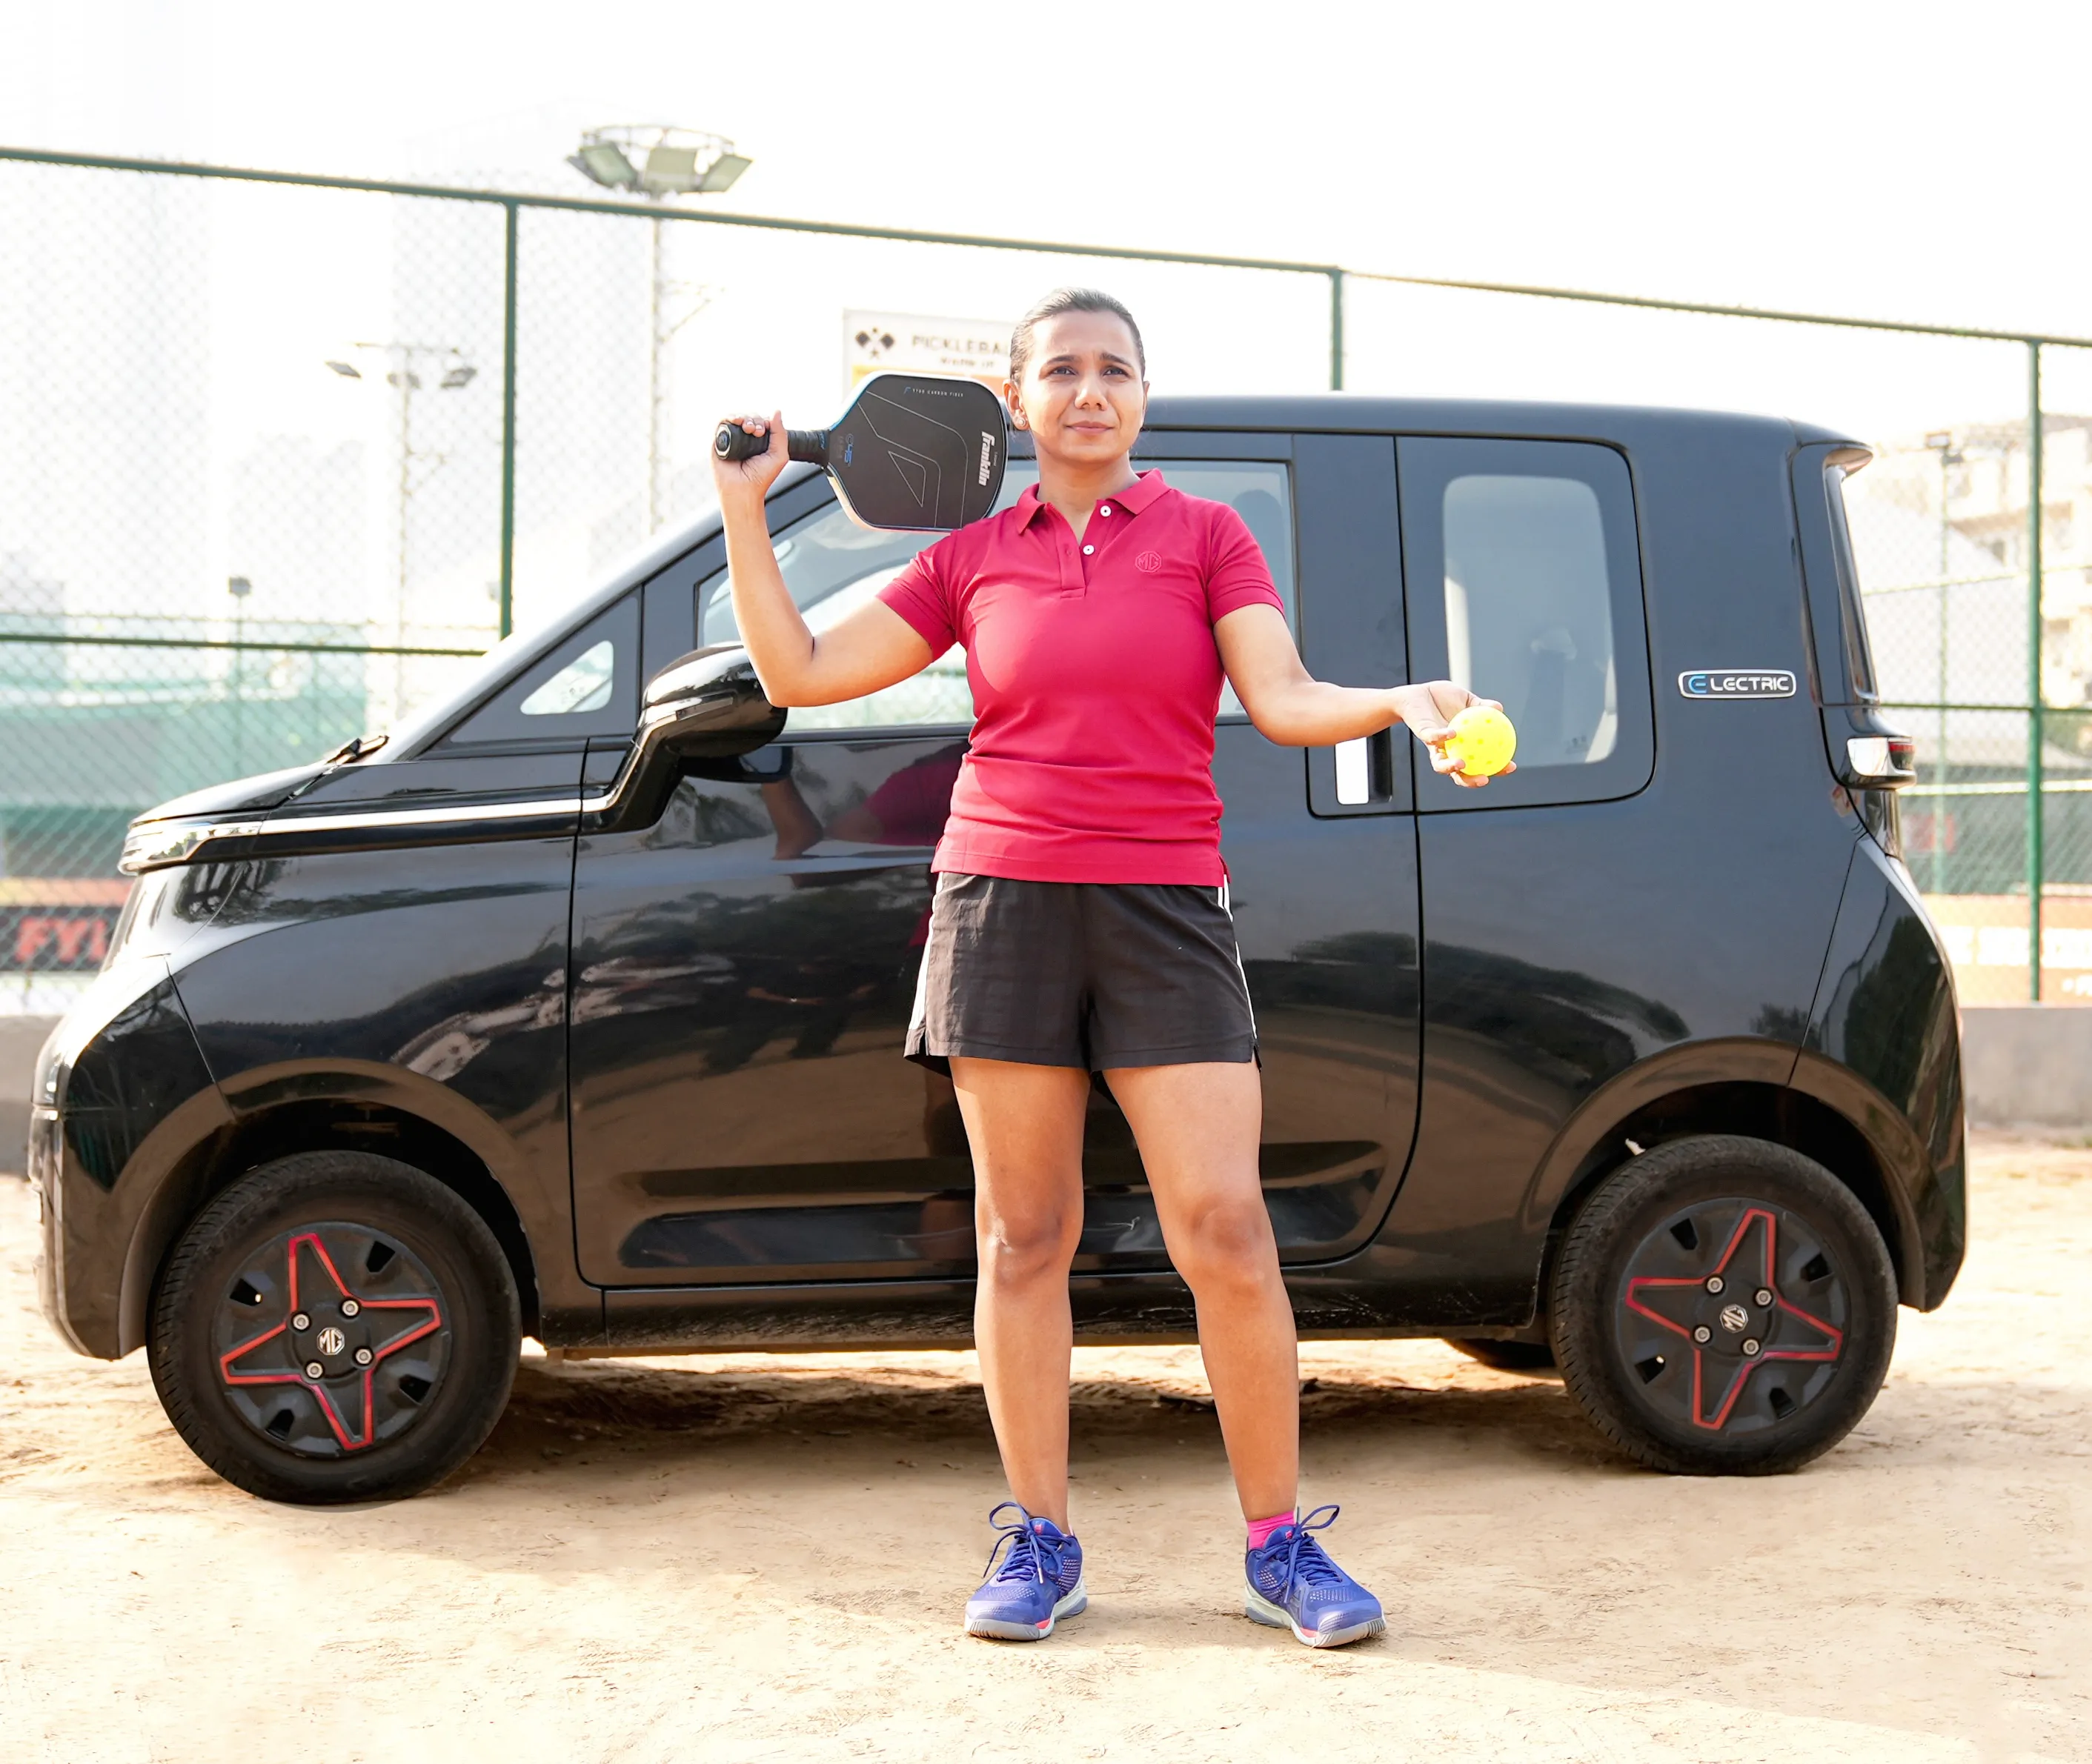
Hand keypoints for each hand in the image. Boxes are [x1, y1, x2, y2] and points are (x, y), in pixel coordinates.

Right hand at [711, 409, 788, 502]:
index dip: (764, 421)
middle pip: (750, 417)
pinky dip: (729, 417)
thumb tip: (776, 412)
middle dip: (755, 419)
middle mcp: (746, 440)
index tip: (765, 431)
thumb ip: (780, 434)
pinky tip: (736, 421)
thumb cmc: (761, 478)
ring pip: (737, 418)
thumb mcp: (779, 455)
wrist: (743, 489)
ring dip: (744, 417)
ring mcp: (733, 440)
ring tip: (748, 428)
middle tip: (757, 432)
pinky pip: (722, 423)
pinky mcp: (719, 441)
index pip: (762, 422)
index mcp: (760, 442)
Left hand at [1386, 680, 1516, 787]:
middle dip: (1471, 781)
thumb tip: (1499, 708)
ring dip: (1450, 768)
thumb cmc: (1443, 699)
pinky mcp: (1423, 734)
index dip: (1495, 768)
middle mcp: (1448, 751)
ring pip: (1440, 764)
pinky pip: (1433, 738)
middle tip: (1486, 778)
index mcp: (1462, 746)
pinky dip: (1442, 737)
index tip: (1511, 766)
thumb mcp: (1466, 700)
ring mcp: (1434, 746)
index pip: (1480, 762)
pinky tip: (1454, 733)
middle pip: (1459, 774)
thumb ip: (1481, 706)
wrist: (1418, 693)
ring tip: (1462, 765)